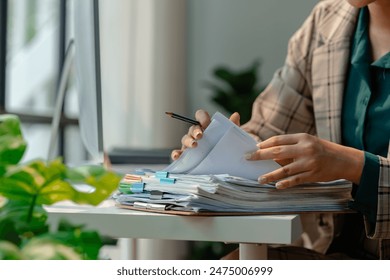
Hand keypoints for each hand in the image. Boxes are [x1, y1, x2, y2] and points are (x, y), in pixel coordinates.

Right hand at [170, 110, 239, 159]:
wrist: (223, 164)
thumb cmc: (225, 147)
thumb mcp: (231, 138)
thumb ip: (232, 127)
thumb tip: (235, 115)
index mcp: (206, 126)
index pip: (200, 116)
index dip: (202, 117)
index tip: (205, 123)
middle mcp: (196, 134)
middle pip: (192, 128)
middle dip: (195, 131)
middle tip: (200, 136)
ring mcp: (190, 144)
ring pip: (185, 139)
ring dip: (188, 141)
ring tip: (194, 145)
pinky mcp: (186, 156)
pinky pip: (178, 153)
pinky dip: (176, 153)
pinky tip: (177, 156)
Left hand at [246, 133, 363, 188]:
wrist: (344, 160)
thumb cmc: (322, 150)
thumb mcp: (308, 142)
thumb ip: (291, 146)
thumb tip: (270, 151)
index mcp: (302, 138)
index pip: (279, 140)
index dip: (265, 144)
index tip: (254, 148)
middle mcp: (305, 149)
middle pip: (278, 152)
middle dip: (261, 155)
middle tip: (249, 158)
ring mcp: (309, 163)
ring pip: (285, 169)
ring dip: (270, 175)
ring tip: (260, 179)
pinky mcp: (313, 175)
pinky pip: (296, 180)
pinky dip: (285, 183)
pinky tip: (277, 186)